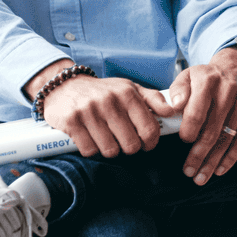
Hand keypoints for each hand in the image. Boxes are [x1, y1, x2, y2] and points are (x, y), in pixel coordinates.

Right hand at [25, 63, 170, 158]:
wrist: (64, 85)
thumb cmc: (102, 91)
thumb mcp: (128, 88)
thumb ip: (152, 99)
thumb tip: (172, 110)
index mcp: (127, 93)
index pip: (149, 130)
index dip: (150, 143)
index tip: (145, 143)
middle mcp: (109, 101)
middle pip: (131, 145)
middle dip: (128, 147)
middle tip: (121, 139)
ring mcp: (89, 111)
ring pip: (110, 151)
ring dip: (108, 148)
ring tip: (104, 136)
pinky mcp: (72, 122)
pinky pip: (90, 151)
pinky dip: (90, 148)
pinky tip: (89, 136)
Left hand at [165, 47, 236, 184]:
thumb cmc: (209, 76)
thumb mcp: (189, 75)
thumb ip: (178, 90)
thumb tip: (174, 107)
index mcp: (207, 80)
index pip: (197, 111)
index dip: (189, 130)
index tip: (183, 141)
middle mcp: (228, 90)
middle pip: (212, 130)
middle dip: (199, 154)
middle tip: (189, 171)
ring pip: (227, 138)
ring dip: (213, 161)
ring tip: (201, 176)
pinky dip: (231, 157)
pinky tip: (220, 169)